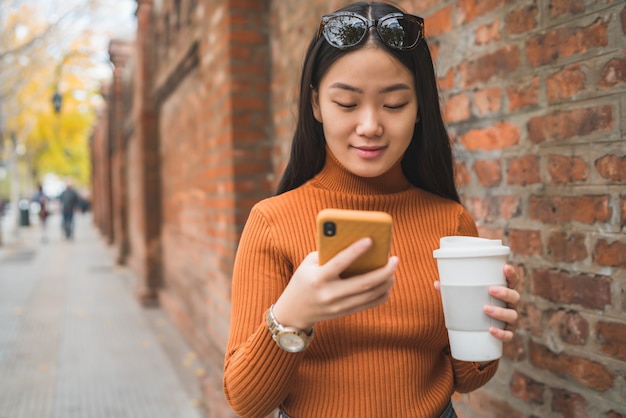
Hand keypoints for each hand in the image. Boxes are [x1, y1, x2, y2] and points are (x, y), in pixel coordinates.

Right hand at [272, 238, 397, 330]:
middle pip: (363, 284)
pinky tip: (388, 283)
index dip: (355, 251)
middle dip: (383, 271)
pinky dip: (382, 294)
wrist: (294, 311)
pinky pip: (369, 304)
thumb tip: (356, 243)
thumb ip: (329, 253)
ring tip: (393, 269)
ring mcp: (338, 306)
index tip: (370, 239)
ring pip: (369, 295)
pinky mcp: (345, 312)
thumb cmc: (304, 279)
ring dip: (386, 282)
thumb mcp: (309, 264)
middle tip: (395, 259)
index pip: (340, 263)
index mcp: (318, 278)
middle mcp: (330, 294)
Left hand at [433, 264, 519, 342]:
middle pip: (515, 297)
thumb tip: (437, 283)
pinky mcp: (507, 334)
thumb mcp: (465, 298)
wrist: (478, 334)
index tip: (505, 267)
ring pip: (512, 315)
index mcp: (503, 292)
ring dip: (500, 312)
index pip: (512, 281)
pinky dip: (501, 333)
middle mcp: (510, 305)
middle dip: (505, 292)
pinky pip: (508, 335)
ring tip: (485, 309)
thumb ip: (453, 290)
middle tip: (490, 289)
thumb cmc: (474, 308)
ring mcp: (509, 321)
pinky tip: (491, 330)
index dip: (512, 274)